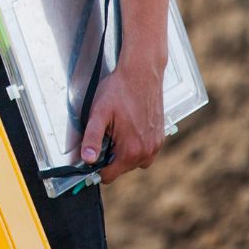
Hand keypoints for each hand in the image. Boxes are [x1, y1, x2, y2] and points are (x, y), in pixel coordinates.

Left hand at [79, 59, 165, 184]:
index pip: (108, 176)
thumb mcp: (99, 113)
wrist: (142, 73)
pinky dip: (136, 145)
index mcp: (131, 150)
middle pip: (121, 169)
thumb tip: (87, 160)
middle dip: (111, 156)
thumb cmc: (119, 90)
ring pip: (134, 161)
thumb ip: (92, 138)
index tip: (92, 153)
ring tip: (118, 129)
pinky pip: (145, 152)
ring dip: (123, 151)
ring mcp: (156, 145)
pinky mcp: (160, 137)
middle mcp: (147, 152)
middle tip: (107, 132)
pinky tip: (129, 127)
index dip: (96, 167)